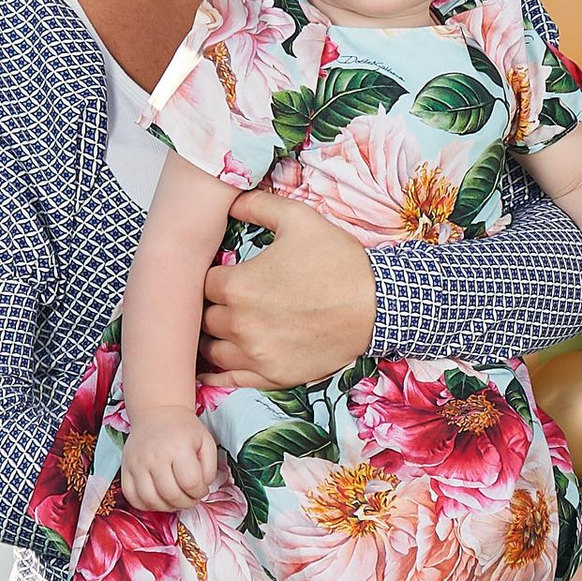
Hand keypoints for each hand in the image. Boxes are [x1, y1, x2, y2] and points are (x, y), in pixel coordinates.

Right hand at [121, 410, 219, 511]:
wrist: (158, 413)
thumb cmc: (184, 430)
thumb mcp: (206, 442)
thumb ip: (209, 468)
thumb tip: (202, 489)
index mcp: (178, 447)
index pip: (190, 483)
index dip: (200, 492)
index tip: (201, 489)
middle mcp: (154, 455)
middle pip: (171, 494)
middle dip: (185, 502)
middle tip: (190, 498)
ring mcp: (137, 463)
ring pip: (150, 499)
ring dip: (166, 507)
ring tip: (175, 500)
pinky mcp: (125, 468)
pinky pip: (131, 497)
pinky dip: (145, 505)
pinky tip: (157, 498)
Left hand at [201, 186, 376, 392]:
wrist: (377, 306)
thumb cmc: (337, 261)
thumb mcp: (298, 218)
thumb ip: (256, 205)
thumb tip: (228, 200)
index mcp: (237, 286)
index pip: (204, 282)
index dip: (215, 275)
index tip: (228, 273)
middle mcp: (239, 324)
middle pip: (205, 316)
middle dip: (215, 305)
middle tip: (230, 298)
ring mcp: (255, 355)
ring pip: (211, 348)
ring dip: (214, 336)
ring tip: (226, 327)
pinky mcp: (272, 376)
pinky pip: (228, 380)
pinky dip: (217, 373)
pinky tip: (212, 367)